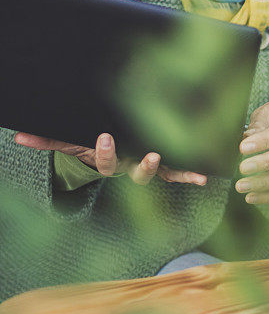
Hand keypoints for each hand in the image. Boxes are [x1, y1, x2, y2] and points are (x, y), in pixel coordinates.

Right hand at [13, 132, 207, 186]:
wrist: (108, 156)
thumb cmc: (90, 147)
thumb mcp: (72, 144)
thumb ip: (48, 140)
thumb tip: (18, 136)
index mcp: (109, 161)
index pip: (106, 161)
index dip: (105, 152)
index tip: (105, 137)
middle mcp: (129, 167)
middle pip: (136, 172)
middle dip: (144, 166)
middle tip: (152, 155)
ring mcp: (147, 168)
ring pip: (158, 173)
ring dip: (171, 171)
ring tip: (186, 168)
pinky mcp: (164, 166)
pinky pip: (177, 172)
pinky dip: (189, 175)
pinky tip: (205, 177)